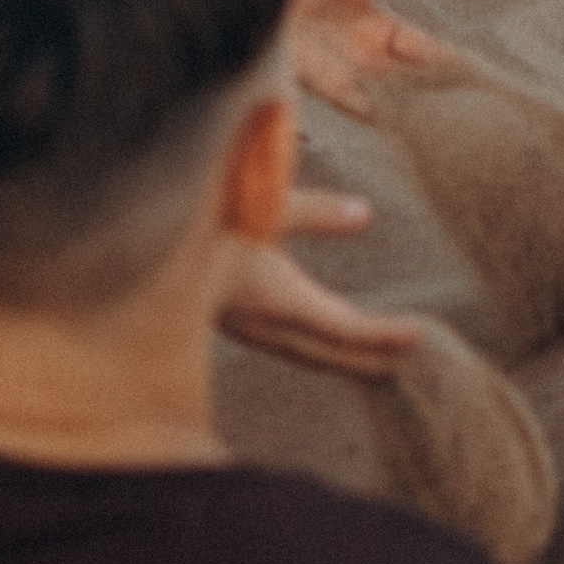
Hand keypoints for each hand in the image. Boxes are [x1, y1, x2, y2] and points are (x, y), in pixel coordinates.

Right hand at [216, 225, 422, 375]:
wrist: (146, 245)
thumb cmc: (203, 217)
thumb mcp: (262, 205)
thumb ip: (315, 212)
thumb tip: (366, 214)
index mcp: (278, 298)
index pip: (344, 328)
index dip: (383, 335)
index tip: (418, 336)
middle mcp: (270, 324)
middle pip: (333, 353)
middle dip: (374, 357)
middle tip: (413, 358)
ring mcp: (254, 330)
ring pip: (312, 356)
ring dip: (349, 358)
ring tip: (382, 358)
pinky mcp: (244, 323)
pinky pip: (295, 347)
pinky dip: (324, 349)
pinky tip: (327, 342)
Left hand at [289, 0, 458, 117]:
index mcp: (374, 21)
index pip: (415, 43)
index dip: (438, 55)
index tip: (466, 67)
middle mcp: (362, 49)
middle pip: (402, 74)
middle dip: (426, 86)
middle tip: (460, 102)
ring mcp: (343, 68)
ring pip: (383, 91)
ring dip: (404, 102)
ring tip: (434, 117)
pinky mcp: (320, 83)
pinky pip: (353, 102)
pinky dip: (373, 111)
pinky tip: (395, 121)